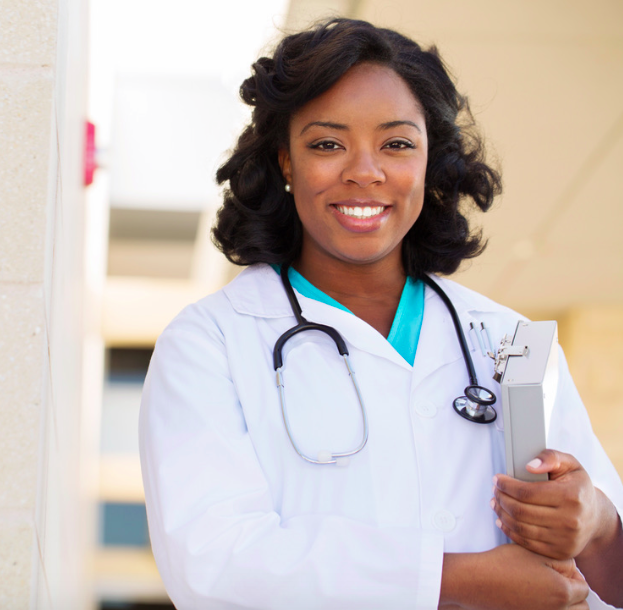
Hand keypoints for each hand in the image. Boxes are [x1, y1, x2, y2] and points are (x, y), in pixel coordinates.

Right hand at [440, 544, 588, 609]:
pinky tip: (536, 599)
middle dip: (575, 594)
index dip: (574, 575)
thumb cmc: (503, 564)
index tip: (559, 568)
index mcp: (562, 592)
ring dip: (566, 605)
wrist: (477, 582)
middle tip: (557, 579)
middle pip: (582, 607)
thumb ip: (561, 560)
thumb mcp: (534, 552)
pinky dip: (549, 609)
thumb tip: (572, 569)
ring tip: (548, 590)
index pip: (583, 587)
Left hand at [491, 449, 600, 559]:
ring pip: (521, 527)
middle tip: (495, 490)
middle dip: (501, 498)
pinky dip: (509, 531)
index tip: (497, 479)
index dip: (507, 485)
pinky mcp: (559, 553)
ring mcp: (565, 540)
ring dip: (502, 514)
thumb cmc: (577, 487)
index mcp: (571, 496)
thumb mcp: (570, 465)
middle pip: (521, 511)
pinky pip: (526, 543)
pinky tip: (502, 520)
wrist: (594, 517)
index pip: (527, 492)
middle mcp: (570, 520)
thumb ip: (550, 457)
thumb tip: (530, 465)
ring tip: (495, 502)